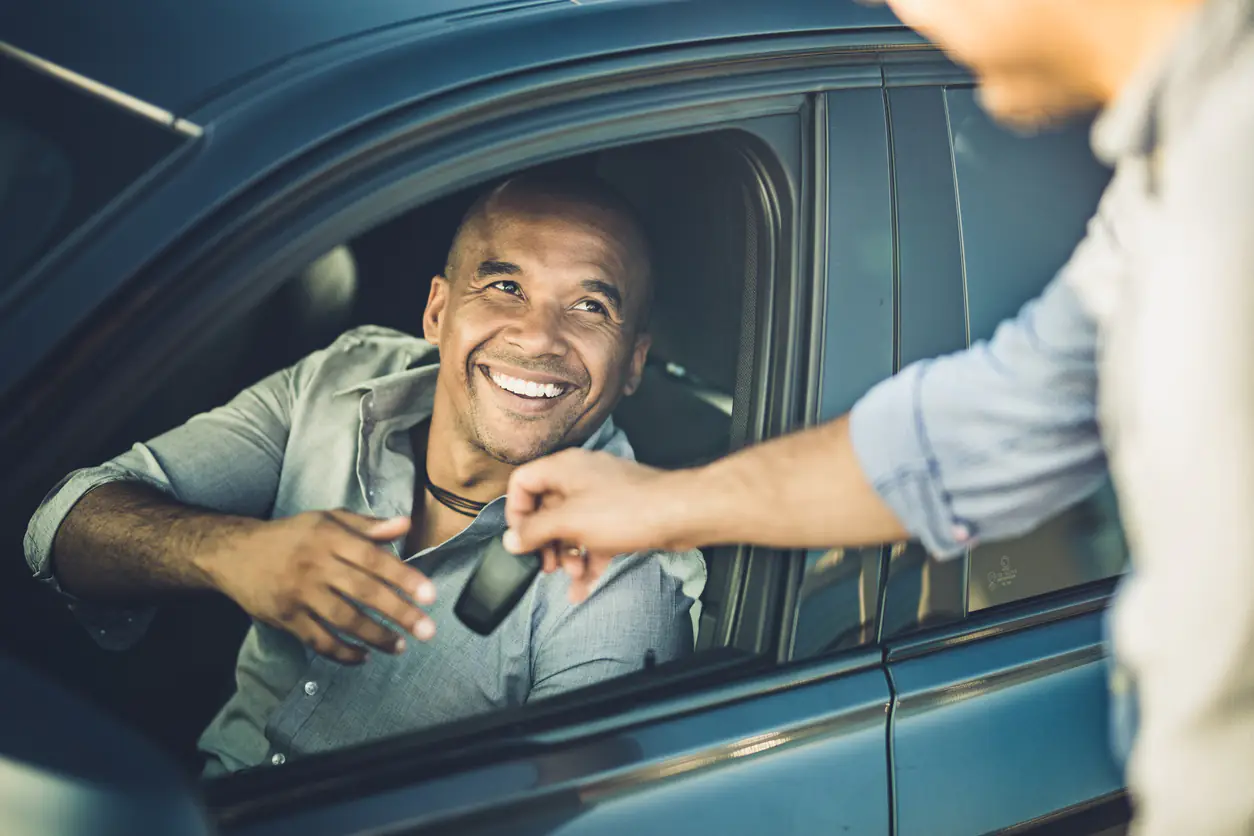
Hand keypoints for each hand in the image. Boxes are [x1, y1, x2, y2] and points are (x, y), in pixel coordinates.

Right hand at [196, 509, 435, 664]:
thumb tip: (406, 525)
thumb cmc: (292, 536)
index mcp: (330, 538)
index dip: (403, 577)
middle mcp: (316, 565)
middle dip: (398, 613)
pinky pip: (318, 640)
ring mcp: (299, 594)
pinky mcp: (285, 618)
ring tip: (400, 646)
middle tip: (427, 631)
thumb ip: (367, 526)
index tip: (430, 595)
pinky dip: (342, 652)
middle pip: (363, 591)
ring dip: (374, 636)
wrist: (234, 553)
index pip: (373, 558)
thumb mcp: (328, 519)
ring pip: (342, 619)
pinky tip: (363, 656)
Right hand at [503, 450, 693, 601]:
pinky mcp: (621, 517)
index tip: (519, 539)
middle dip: (544, 542)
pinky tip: (583, 589)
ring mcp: (602, 497)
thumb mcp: (570, 522)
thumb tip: (511, 539)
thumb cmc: (627, 509)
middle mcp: (581, 478)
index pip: (523, 482)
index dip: (516, 511)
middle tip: (546, 566)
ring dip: (567, 554)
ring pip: (572, 527)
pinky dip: (588, 561)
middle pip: (547, 509)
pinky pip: (594, 539)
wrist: (679, 514)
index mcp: (564, 469)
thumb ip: (535, 531)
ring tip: (571, 576)